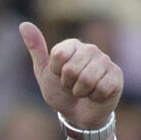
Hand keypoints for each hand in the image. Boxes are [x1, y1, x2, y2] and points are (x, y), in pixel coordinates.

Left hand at [19, 21, 121, 136]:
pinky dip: (95, 98)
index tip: (60, 77)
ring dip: (81, 93)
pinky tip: (96, 95)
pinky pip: (101, 88)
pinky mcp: (116, 76)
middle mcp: (91, 49)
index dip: (56, 72)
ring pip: (87, 80)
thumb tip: (24, 24)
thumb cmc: (61, 92)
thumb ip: (35, 49)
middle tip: (72, 87)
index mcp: (72, 45)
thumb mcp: (44, 73)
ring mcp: (105, 61)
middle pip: (71, 69)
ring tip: (83, 92)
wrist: (78, 115)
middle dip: (68, 85)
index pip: (59, 56)